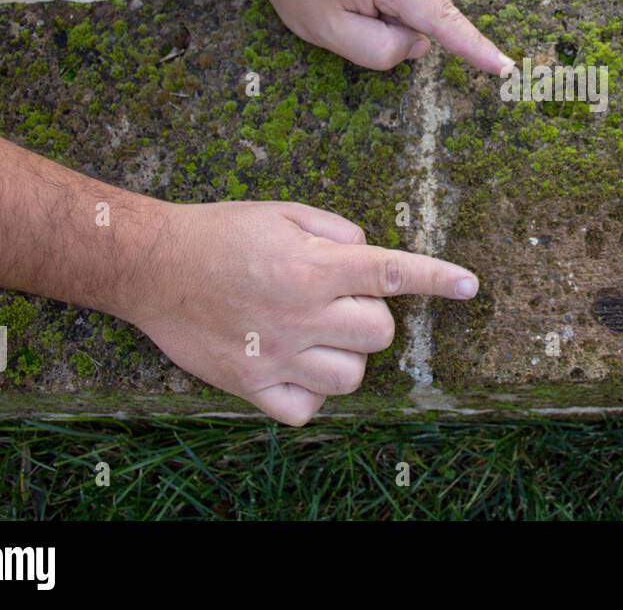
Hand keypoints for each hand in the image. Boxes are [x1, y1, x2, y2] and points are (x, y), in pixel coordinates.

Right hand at [124, 200, 478, 424]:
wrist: (152, 265)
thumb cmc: (222, 232)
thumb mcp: (285, 212)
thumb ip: (339, 232)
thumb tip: (371, 255)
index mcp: (313, 268)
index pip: (393, 273)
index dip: (438, 279)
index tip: (470, 286)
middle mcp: (301, 314)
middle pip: (380, 334)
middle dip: (372, 317)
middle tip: (338, 302)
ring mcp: (276, 355)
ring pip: (352, 377)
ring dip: (347, 356)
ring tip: (317, 335)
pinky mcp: (251, 385)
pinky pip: (307, 410)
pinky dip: (310, 394)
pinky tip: (295, 367)